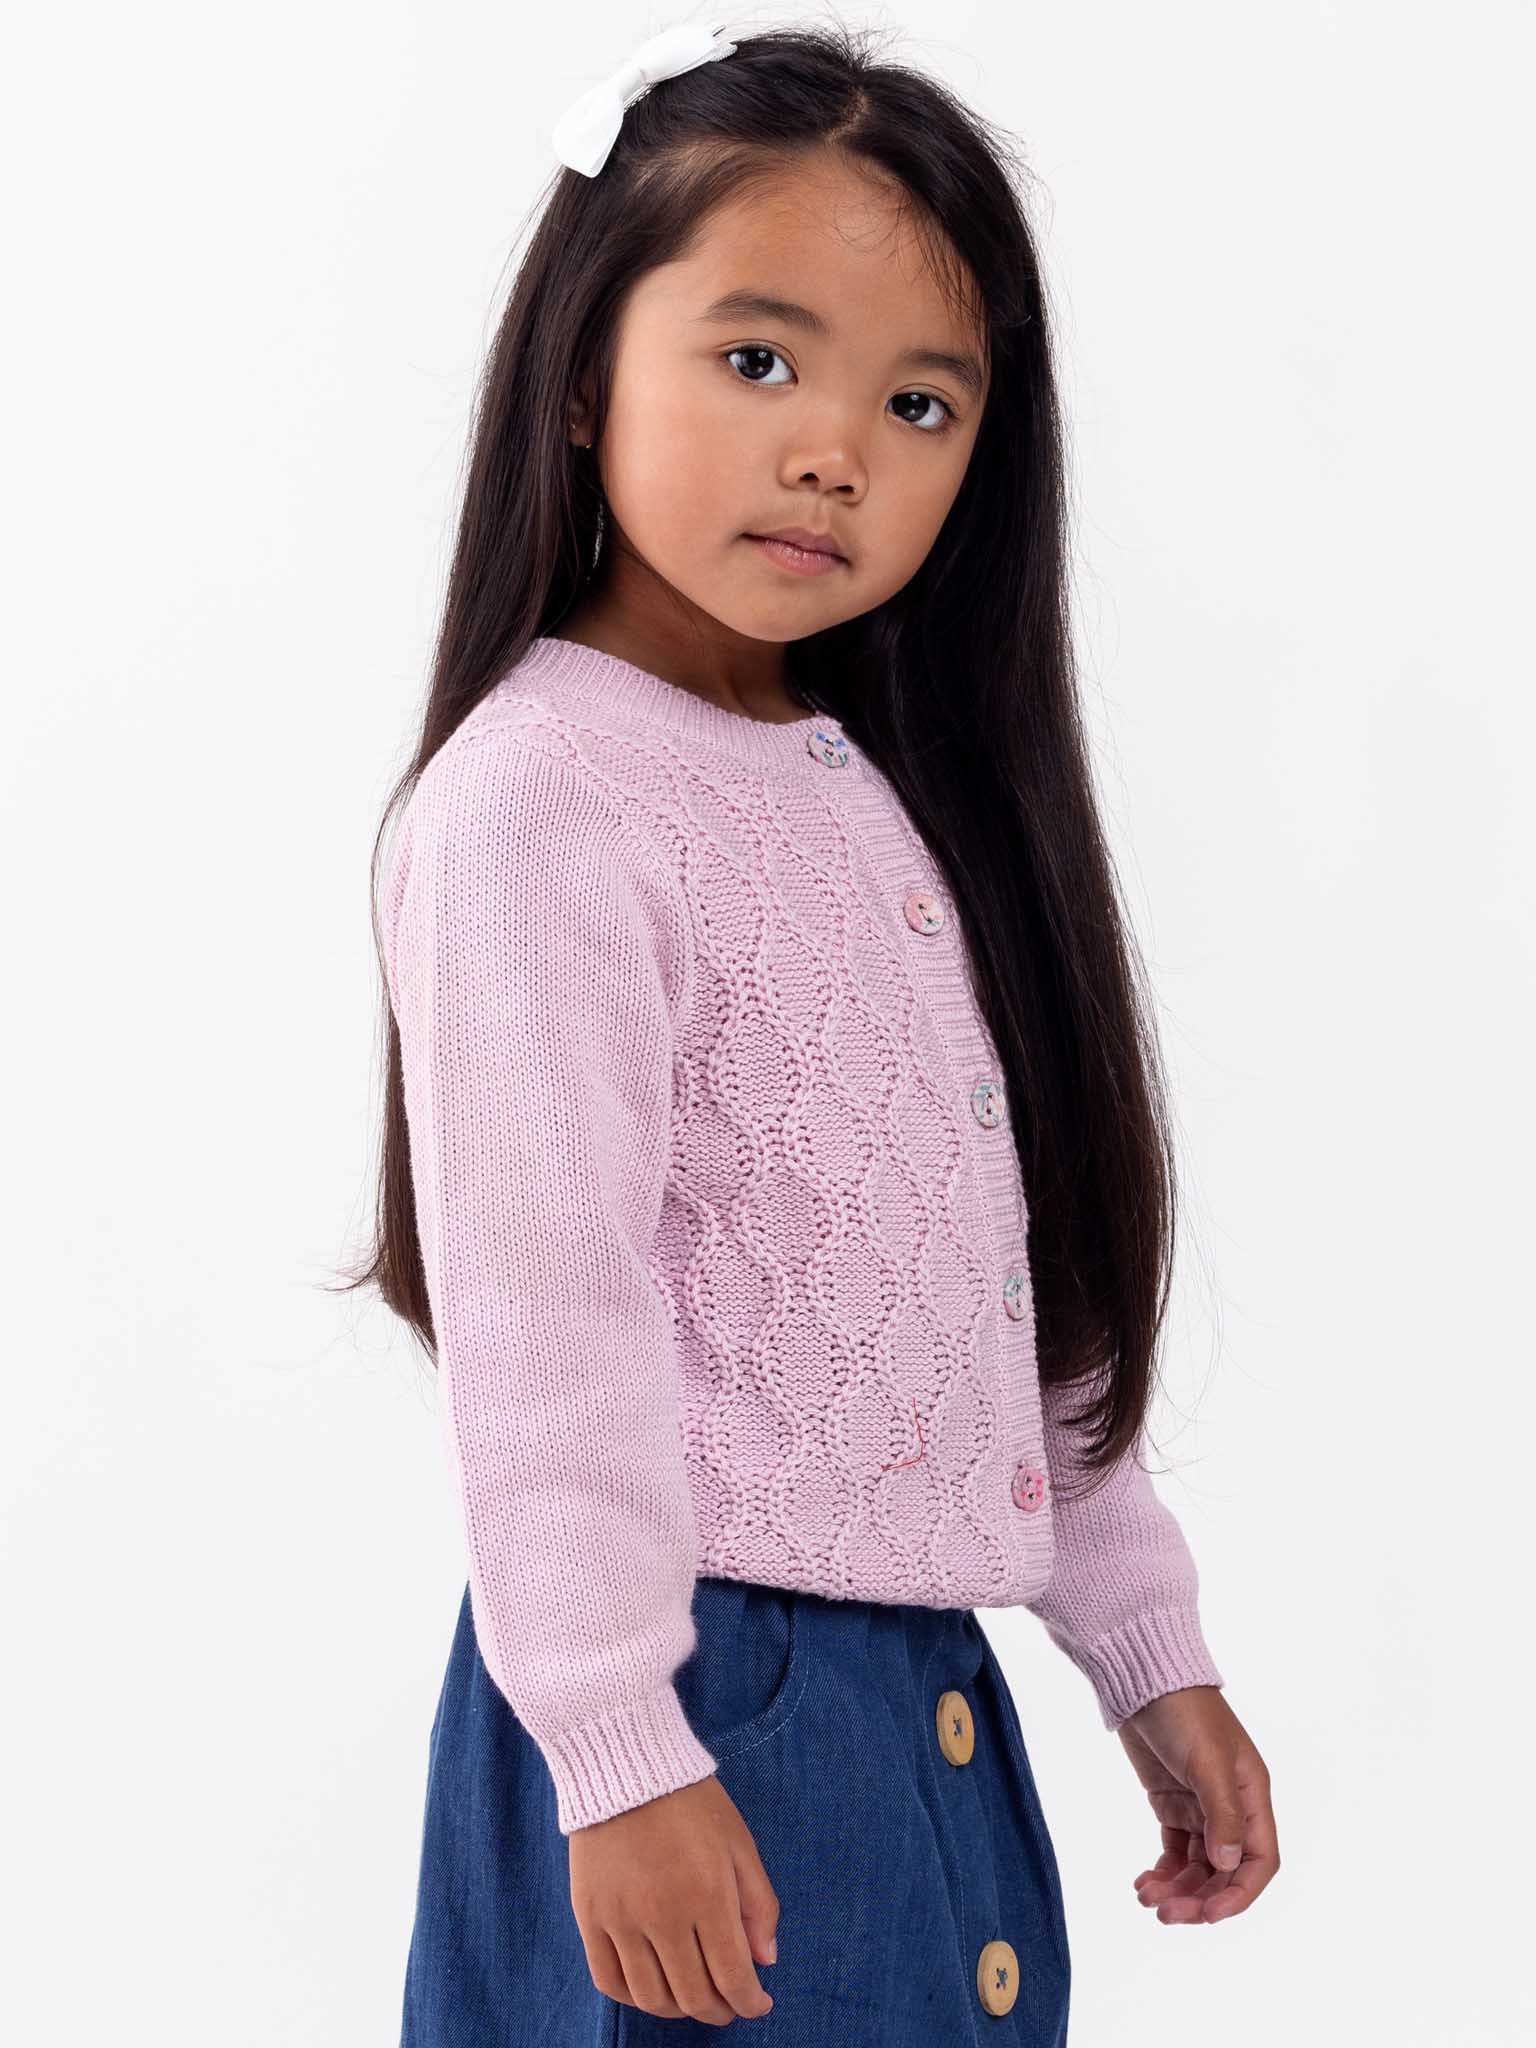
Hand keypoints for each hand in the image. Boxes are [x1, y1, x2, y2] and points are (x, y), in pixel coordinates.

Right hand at [568, 1774, 778, 2023]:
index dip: (750, 2002)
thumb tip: (766, 1961)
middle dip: (718, 2011)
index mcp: (708, 1894)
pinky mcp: (589, 1916)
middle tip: (728, 2005)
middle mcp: (663, 1915)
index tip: (758, 2003)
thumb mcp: (739, 1842)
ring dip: (678, 2010)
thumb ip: (759, 1904)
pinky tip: (652, 1986)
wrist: (624, 1764)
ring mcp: (622, 1919)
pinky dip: (634, 1997)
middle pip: (692, 1996)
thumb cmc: (690, 1801)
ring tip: (692, 1997)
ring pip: (651, 1998)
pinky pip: (610, 1981)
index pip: (733, 1977)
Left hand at [1114, 1685, 1277, 1923]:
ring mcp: (1200, 1807)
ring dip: (1176, 1889)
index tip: (1207, 1914)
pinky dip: (1163, 1872)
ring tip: (1146, 1898)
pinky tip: (1144, 1882)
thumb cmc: (1183, 1711)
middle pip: (1224, 1872)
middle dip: (1198, 1897)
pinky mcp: (1171, 1804)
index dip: (1238, 1894)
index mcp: (1251, 1796)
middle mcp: (1231, 1807)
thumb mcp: (1207, 1761)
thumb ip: (1221, 1814)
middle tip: (1165, 1913)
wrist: (1143, 1677)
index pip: (1259, 1861)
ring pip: (1197, 1866)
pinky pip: (1174, 1851)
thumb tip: (1228, 1866)